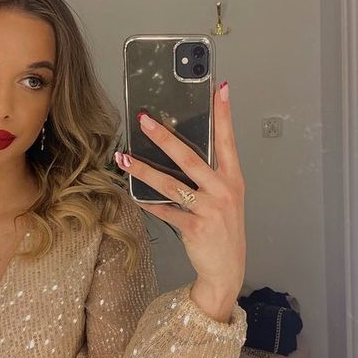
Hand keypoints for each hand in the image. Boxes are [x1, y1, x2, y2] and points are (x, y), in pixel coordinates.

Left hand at [114, 81, 245, 295]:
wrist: (226, 269)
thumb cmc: (223, 230)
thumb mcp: (225, 198)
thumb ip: (211, 175)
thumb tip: (180, 150)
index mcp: (232, 179)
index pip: (227, 140)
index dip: (223, 114)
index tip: (218, 88)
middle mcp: (223, 191)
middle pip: (190, 158)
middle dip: (164, 137)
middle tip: (144, 119)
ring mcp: (209, 210)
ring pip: (170, 184)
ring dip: (144, 170)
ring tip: (124, 157)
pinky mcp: (194, 228)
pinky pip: (164, 210)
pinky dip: (147, 202)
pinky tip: (132, 193)